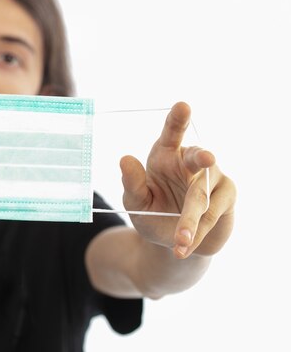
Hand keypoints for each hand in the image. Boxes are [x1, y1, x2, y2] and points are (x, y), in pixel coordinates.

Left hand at [120, 101, 235, 258]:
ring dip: (190, 221)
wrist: (175, 244)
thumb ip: (132, 184)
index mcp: (166, 155)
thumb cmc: (154, 214)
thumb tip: (125, 159)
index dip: (177, 120)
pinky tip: (184, 245)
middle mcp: (191, 162)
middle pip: (199, 157)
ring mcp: (213, 177)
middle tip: (207, 158)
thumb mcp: (136, 203)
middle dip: (203, 157)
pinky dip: (198, 232)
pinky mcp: (227, 195)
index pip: (172, 134)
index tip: (182, 106)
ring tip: (179, 240)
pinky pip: (213, 214)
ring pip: (203, 197)